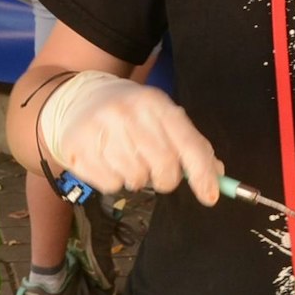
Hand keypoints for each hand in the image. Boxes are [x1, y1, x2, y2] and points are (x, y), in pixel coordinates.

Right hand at [39, 70, 221, 204]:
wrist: (78, 98)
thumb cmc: (130, 112)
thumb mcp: (162, 116)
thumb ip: (190, 144)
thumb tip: (217, 176)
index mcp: (155, 104)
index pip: (189, 144)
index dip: (203, 174)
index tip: (210, 197)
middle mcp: (128, 114)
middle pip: (164, 168)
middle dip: (166, 179)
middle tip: (157, 171)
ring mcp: (101, 131)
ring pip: (137, 180)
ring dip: (138, 178)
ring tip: (127, 159)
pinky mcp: (79, 149)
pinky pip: (111, 186)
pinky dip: (114, 181)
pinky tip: (108, 161)